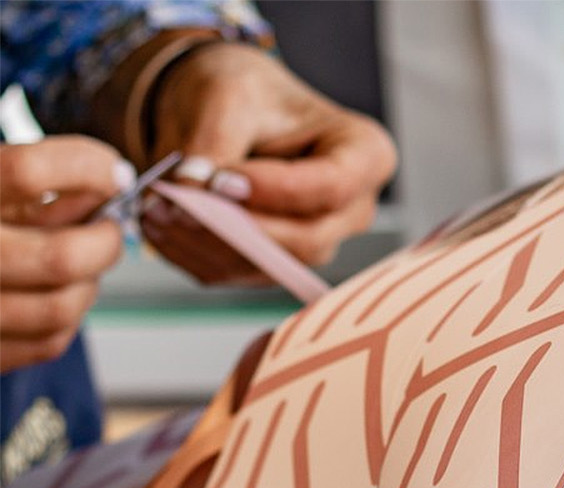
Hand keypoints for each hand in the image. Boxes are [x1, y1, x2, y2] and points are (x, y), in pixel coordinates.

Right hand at [0, 137, 129, 371]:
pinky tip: (52, 294)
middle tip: (109, 229)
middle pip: (61, 256)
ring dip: (88, 282)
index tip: (113, 172)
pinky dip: (66, 317)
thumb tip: (109, 183)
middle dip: (104, 241)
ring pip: (63, 306)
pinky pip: (50, 340)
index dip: (85, 167)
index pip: (27, 171)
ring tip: (80, 264)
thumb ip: (37, 187)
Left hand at [140, 43, 395, 283]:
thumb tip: (191, 193)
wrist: (228, 111)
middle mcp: (353, 210)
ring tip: (155, 208)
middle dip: (237, 228)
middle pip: (307, 239)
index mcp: (364, 155)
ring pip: (271, 265)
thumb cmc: (243, 92)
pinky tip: (160, 224)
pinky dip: (194, 254)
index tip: (220, 178)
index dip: (276, 191)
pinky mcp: (278, 263)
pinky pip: (239, 274)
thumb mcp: (225, 95)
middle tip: (176, 203)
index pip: (331, 187)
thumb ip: (212, 143)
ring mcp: (319, 242)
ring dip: (207, 244)